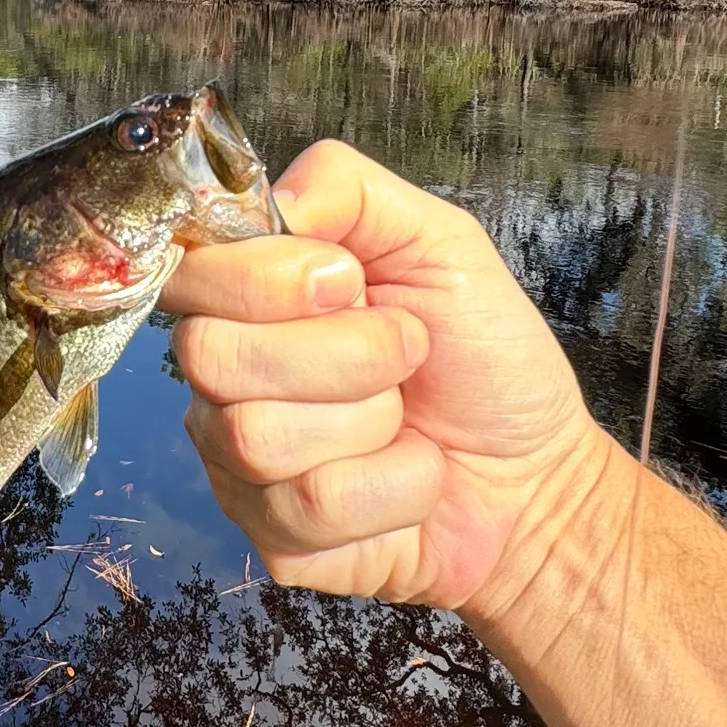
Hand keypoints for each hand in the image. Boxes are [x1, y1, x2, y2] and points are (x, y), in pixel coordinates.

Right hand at [159, 139, 617, 614]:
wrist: (538, 473)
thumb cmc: (482, 356)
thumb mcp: (436, 241)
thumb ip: (347, 188)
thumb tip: (271, 204)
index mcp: (243, 300)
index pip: (187, 276)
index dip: (265, 281)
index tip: (350, 284)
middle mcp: (221, 381)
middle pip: (210, 358)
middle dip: (343, 353)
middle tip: (406, 352)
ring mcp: (236, 465)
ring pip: (260, 438)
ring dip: (374, 420)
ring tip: (406, 418)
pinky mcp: (271, 537)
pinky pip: (311, 506)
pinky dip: (397, 485)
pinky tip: (412, 476)